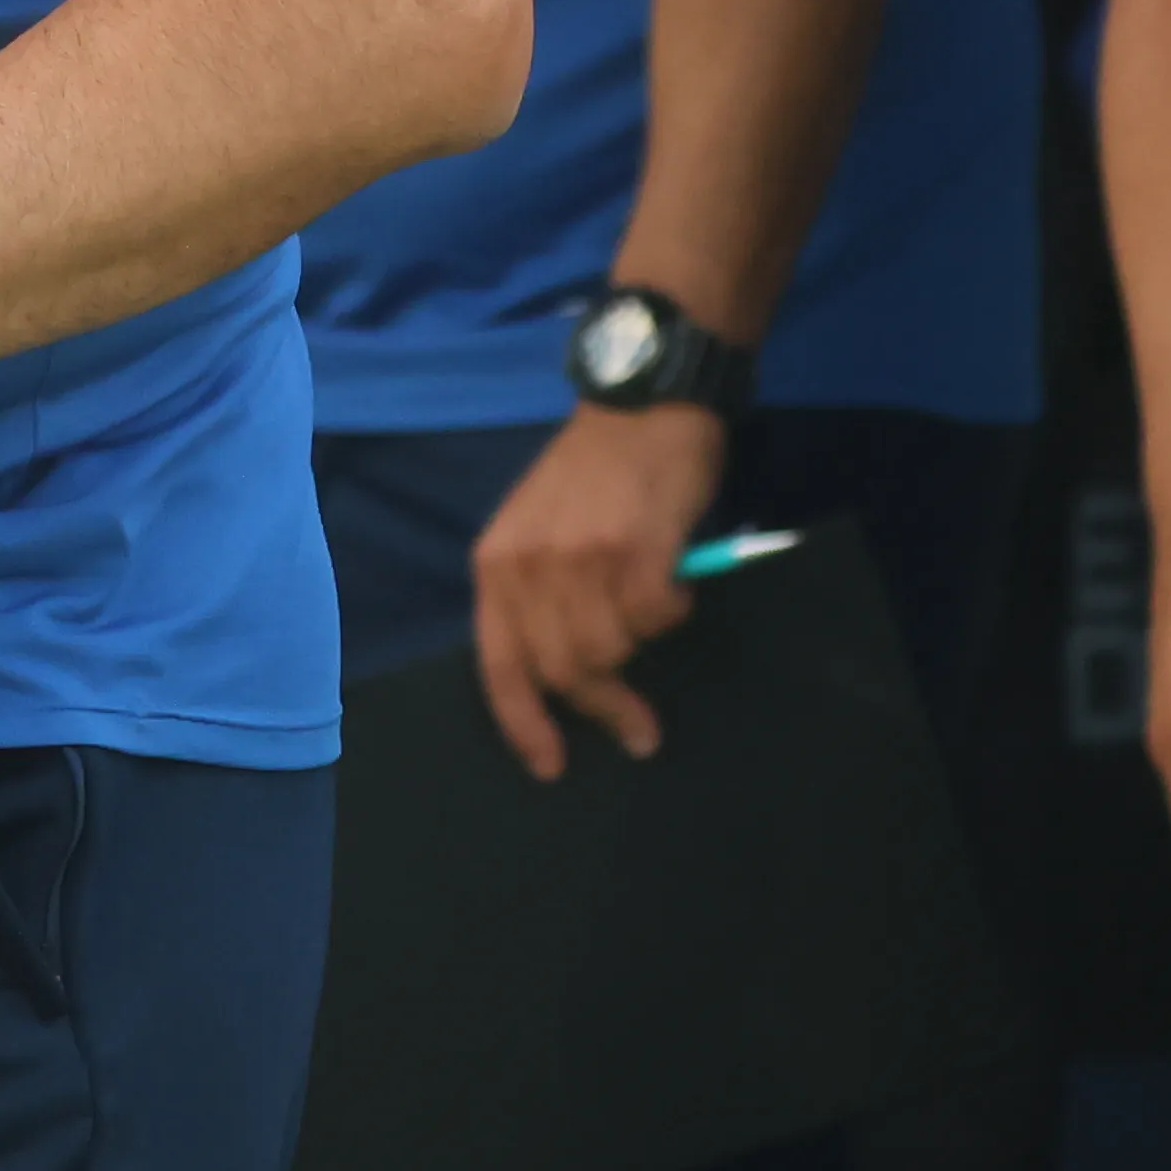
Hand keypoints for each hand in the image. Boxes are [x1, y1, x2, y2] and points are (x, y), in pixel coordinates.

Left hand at [471, 401, 729, 776]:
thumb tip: (562, 676)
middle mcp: (529, 565)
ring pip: (612, 650)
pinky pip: (657, 617)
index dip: (524, 723)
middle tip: (641, 729)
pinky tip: (674, 580)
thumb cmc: (592, 473)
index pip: (499, 664)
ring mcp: (581, 558)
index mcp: (496, 563)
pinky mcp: (635, 550)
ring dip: (641, 643)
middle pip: (563, 670)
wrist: (642, 406)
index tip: (551, 765)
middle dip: (604, 707)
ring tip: (652, 603)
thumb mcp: (538, 531)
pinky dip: (672, 610)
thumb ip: (538, 596)